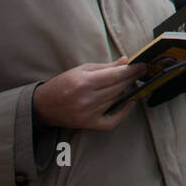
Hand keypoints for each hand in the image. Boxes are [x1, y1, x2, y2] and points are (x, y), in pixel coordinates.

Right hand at [32, 58, 146, 129]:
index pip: (116, 75)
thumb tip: (125, 61)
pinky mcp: (89, 124)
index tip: (142, 66)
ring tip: (130, 82)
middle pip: (118, 88)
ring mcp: (88, 113)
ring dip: (125, 91)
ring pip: (116, 100)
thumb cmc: (62, 84)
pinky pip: (112, 121)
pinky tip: (129, 103)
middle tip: (140, 72)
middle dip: (131, 78)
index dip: (131, 70)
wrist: (43, 106)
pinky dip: (123, 113)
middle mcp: (87, 99)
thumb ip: (105, 67)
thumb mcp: (81, 70)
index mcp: (85, 82)